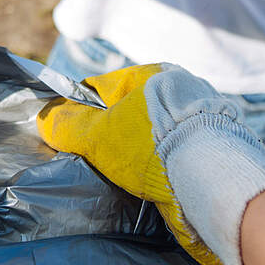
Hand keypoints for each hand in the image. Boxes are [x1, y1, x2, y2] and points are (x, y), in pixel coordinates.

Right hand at [36, 63, 264, 264]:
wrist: (218, 182)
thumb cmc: (154, 147)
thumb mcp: (99, 135)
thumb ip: (69, 126)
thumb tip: (44, 118)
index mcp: (155, 75)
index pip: (105, 87)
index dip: (82, 108)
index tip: (68, 133)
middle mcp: (183, 91)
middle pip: (133, 113)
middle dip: (113, 136)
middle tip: (94, 161)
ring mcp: (205, 121)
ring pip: (159, 137)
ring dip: (142, 156)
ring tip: (124, 179)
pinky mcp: (219, 152)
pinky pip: (181, 157)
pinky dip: (167, 170)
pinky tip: (155, 188)